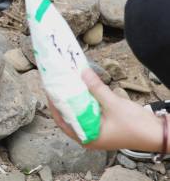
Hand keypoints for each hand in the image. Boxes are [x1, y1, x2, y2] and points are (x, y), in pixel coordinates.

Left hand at [49, 68, 165, 151]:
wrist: (158, 134)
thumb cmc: (136, 126)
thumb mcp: (113, 104)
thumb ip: (96, 88)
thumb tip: (82, 71)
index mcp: (87, 138)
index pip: (62, 121)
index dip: (54, 105)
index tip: (49, 89)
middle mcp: (88, 137)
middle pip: (69, 117)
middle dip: (63, 100)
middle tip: (57, 83)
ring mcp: (96, 133)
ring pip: (79, 114)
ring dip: (73, 100)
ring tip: (67, 84)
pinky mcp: (103, 127)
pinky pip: (88, 113)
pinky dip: (84, 102)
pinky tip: (82, 90)